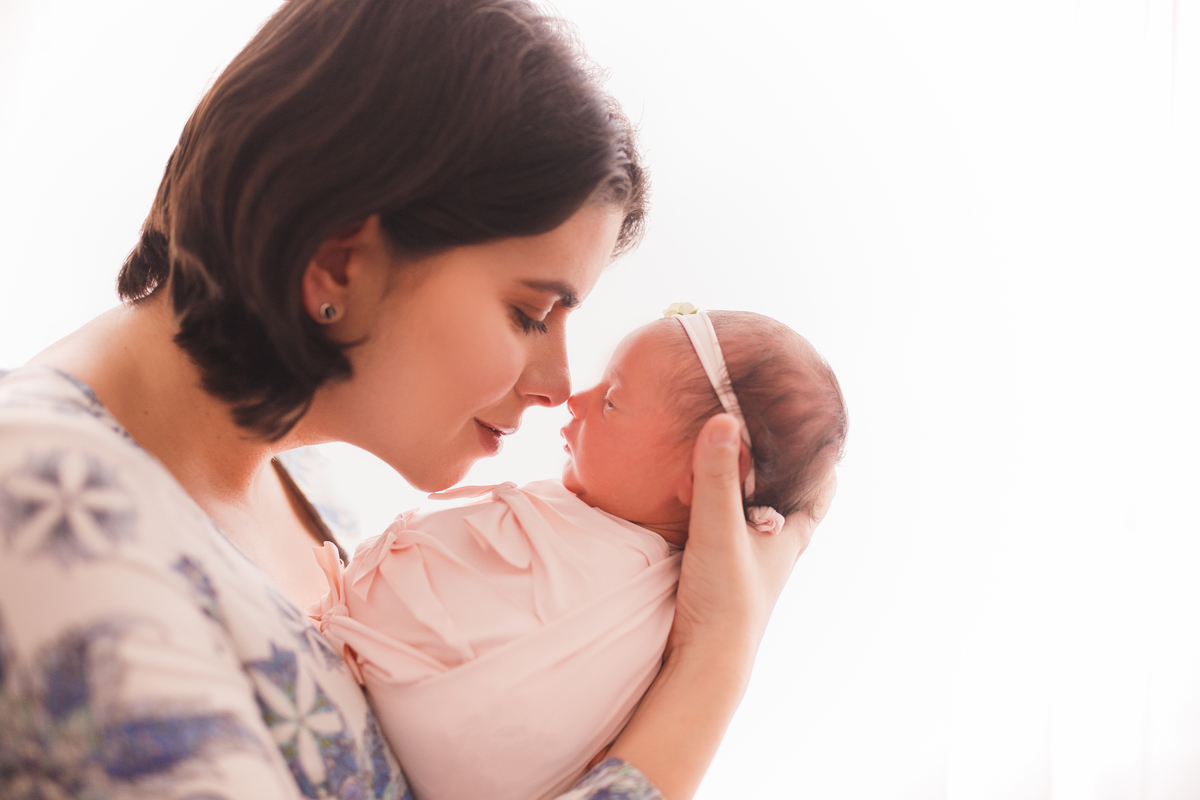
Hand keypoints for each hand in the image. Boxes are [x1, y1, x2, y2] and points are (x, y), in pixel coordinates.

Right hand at [606, 414, 835, 798]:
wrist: (705, 660)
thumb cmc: (726, 599)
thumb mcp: (720, 528)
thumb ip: (718, 476)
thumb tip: (724, 419)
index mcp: (788, 535)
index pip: (820, 491)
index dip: (823, 462)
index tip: (819, 431)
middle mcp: (774, 547)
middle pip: (786, 498)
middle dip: (778, 468)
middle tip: (763, 432)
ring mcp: (748, 561)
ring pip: (753, 514)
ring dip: (743, 489)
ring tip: (727, 455)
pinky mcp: (719, 572)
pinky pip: (725, 528)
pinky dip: (717, 508)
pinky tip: (693, 498)